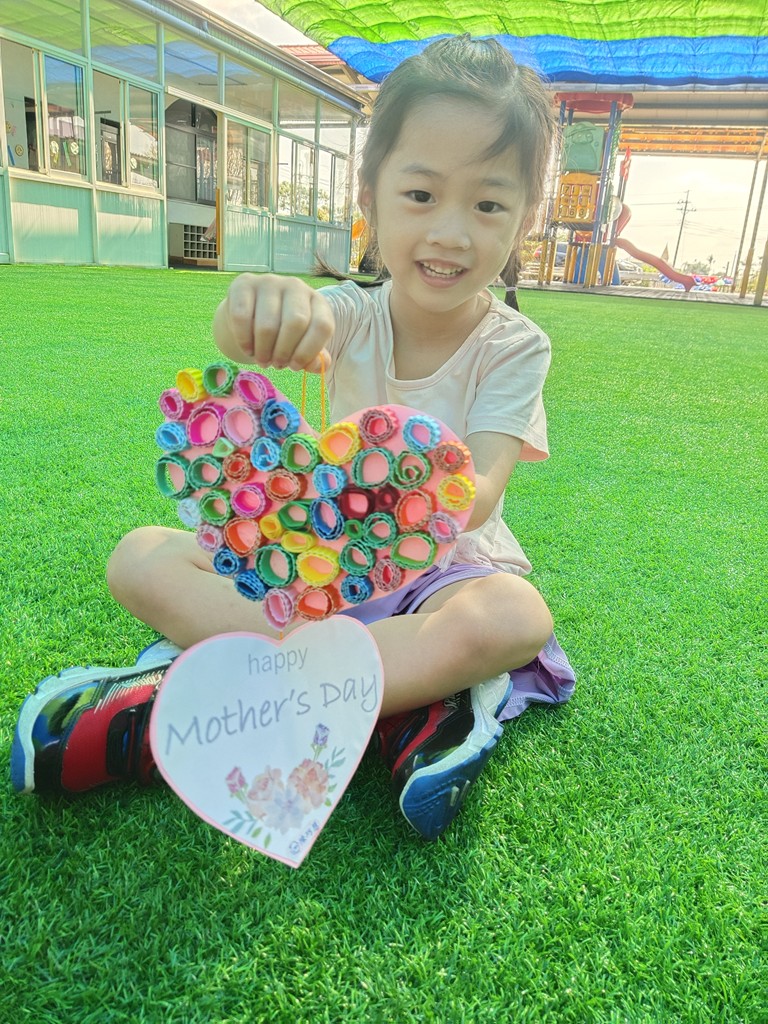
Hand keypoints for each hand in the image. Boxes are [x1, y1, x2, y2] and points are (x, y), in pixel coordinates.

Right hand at [213, 273, 332, 371]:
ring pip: (268, 325)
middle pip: (295, 323)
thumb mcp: (302, 344)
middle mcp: (295, 286)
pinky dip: (244, 340)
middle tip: (276, 365)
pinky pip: (242, 317)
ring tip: (262, 360)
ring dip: (263, 351)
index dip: (309, 351)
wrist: (250, 313)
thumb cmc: (282, 333)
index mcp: (316, 301)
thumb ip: (314, 358)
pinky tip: (248, 349)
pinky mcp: (243, 284)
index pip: (322, 325)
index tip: (295, 366)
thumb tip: (317, 367)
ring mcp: (269, 282)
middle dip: (284, 352)